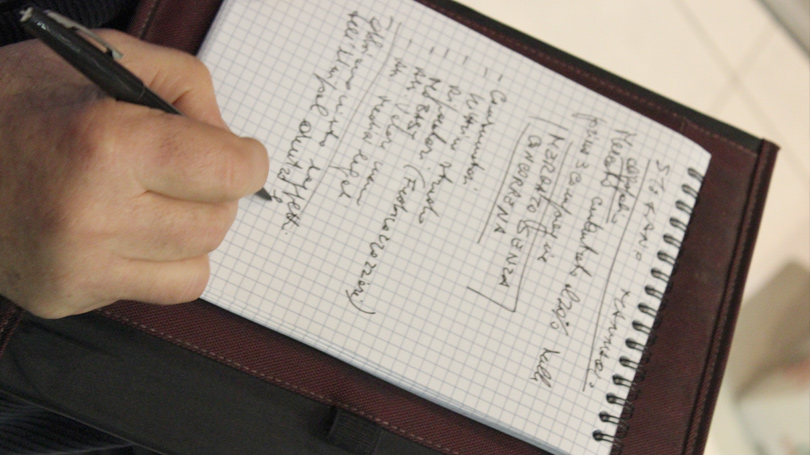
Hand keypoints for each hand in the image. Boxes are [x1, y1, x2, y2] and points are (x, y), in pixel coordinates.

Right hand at [0, 30, 268, 317]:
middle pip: (217, 222)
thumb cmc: (11, 104)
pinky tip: (130, 231)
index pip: (228, 173)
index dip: (247, 160)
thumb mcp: (98, 58)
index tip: (242, 155)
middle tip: (188, 171)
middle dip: (216, 192)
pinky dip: (162, 261)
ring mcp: (77, 265)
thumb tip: (228, 136)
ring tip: (155, 200)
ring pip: (198, 264)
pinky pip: (160, 290)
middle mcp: (93, 215)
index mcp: (107, 145)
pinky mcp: (64, 296)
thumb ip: (183, 85)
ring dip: (191, 230)